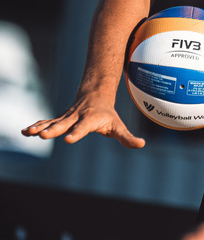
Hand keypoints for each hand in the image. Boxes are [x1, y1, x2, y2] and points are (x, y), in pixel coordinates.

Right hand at [21, 93, 145, 148]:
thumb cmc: (108, 115)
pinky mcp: (60, 119)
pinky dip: (36, 126)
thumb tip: (142, 144)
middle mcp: (76, 117)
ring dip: (41, 127)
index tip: (68, 140)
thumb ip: (127, 137)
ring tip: (30, 133)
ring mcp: (66, 117)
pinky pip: (46, 122)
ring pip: (52, 122)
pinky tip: (25, 132)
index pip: (83, 127)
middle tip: (44, 136)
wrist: (95, 95)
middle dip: (54, 130)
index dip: (76, 133)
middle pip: (64, 124)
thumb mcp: (119, 126)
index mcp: (90, 119)